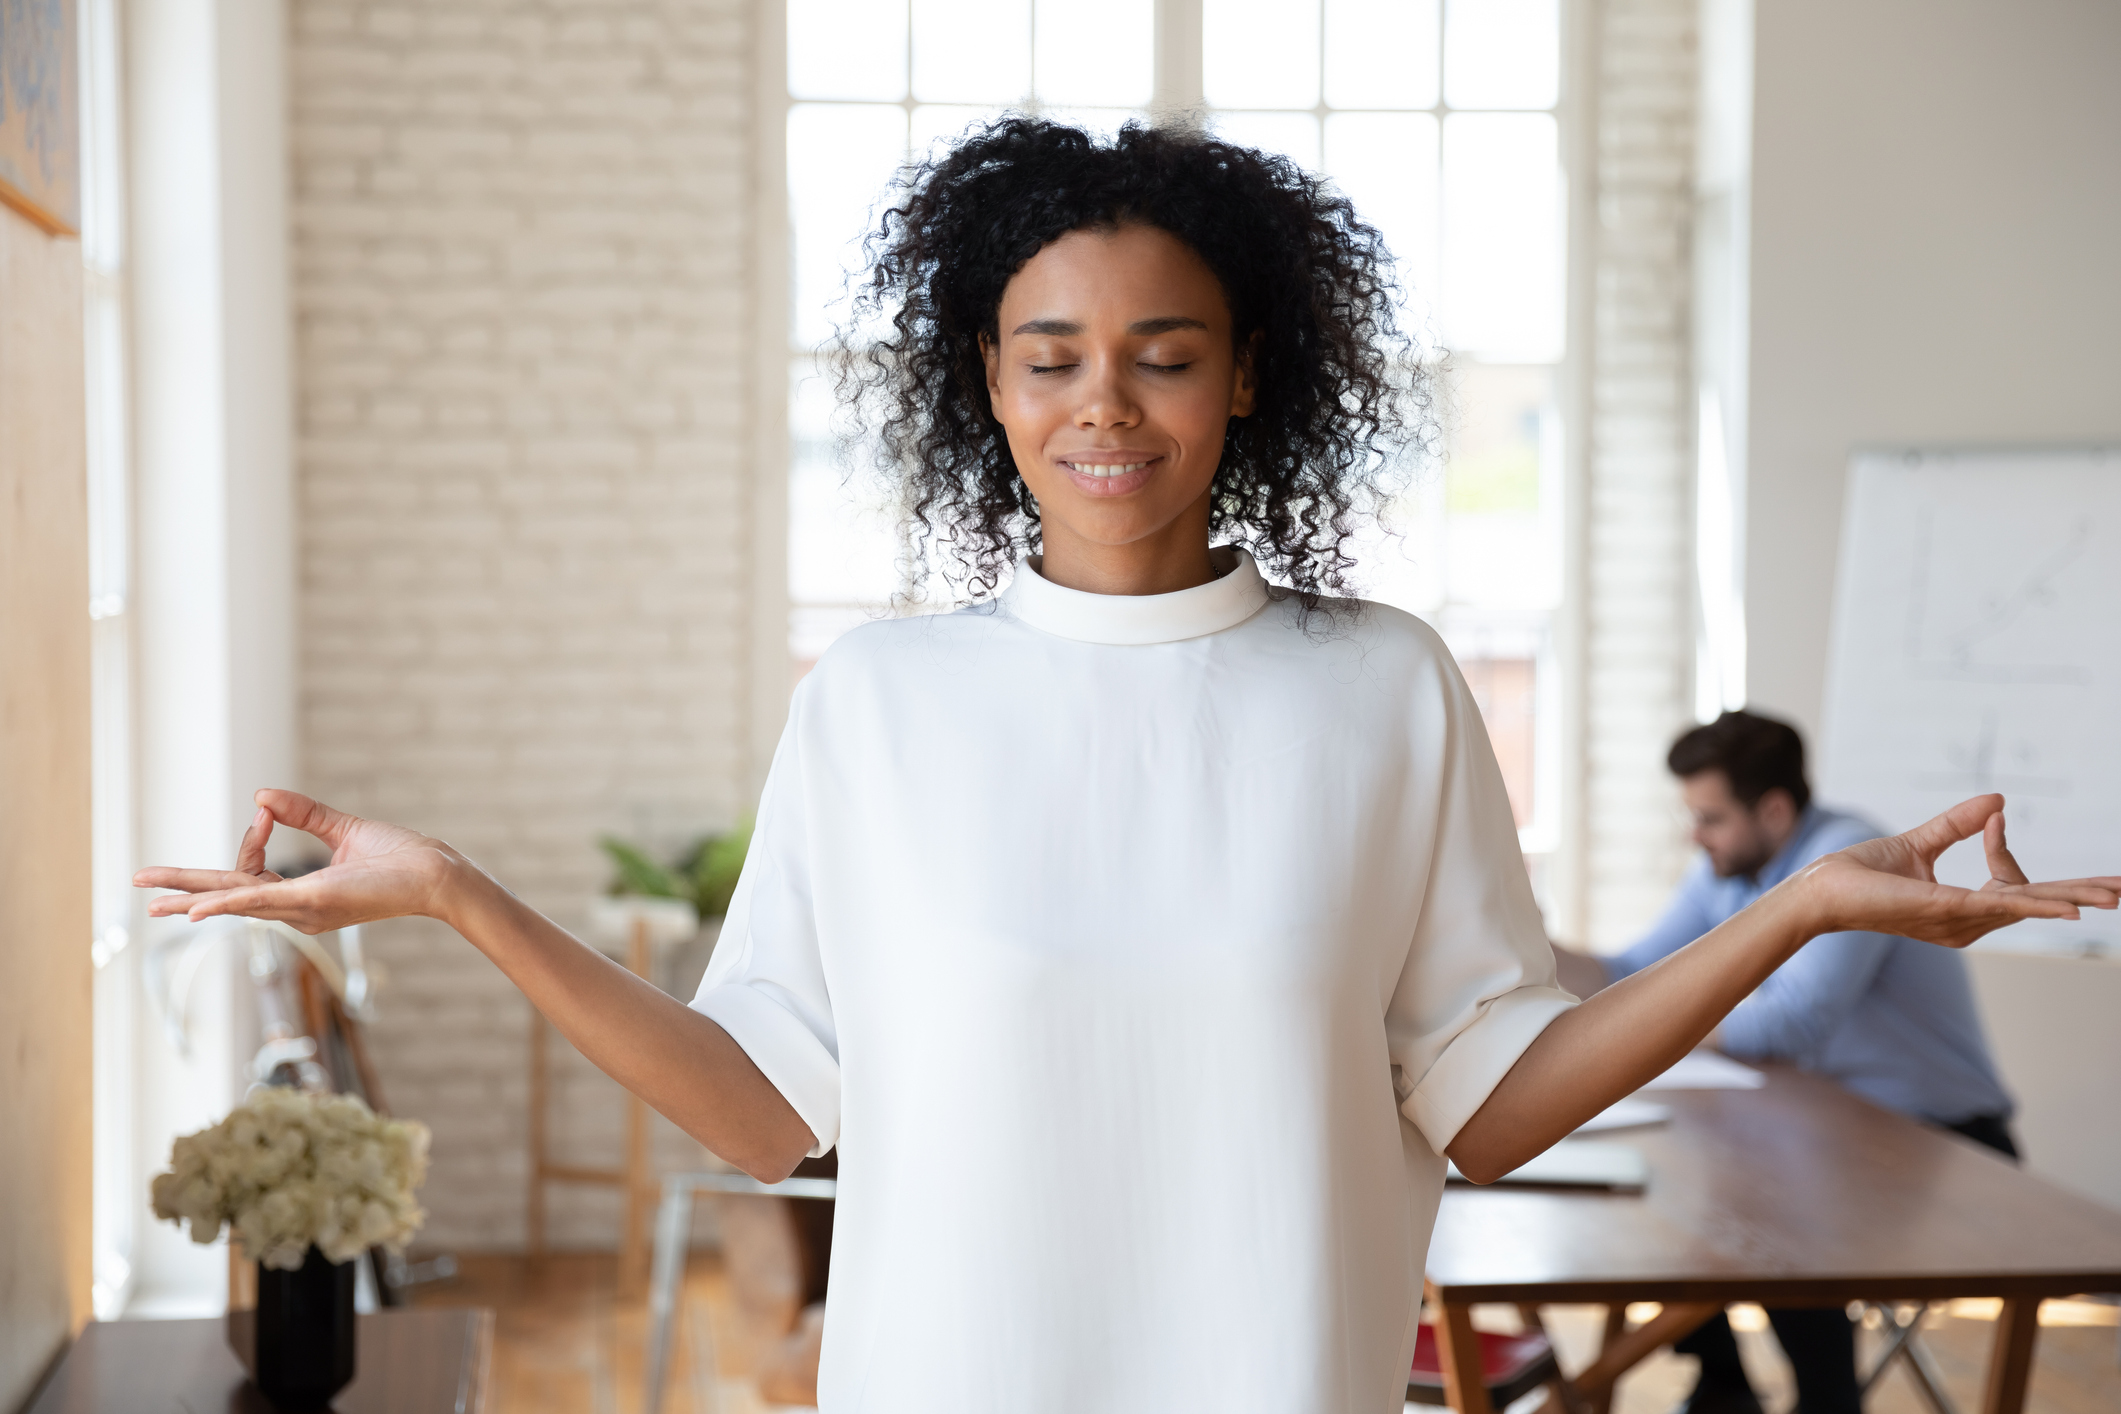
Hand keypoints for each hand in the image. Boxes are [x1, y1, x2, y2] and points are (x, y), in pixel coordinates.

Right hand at [135, 790, 470, 934]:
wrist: (434, 873)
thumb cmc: (398, 859)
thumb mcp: (343, 829)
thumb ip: (303, 814)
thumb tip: (261, 797)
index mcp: (298, 893)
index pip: (248, 872)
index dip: (250, 839)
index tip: (266, 811)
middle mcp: (295, 908)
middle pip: (225, 895)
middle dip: (182, 889)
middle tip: (138, 884)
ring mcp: (302, 909)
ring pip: (235, 901)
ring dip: (192, 897)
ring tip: (153, 901)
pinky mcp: (315, 901)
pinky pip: (262, 901)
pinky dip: (229, 902)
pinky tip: (197, 908)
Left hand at [1795, 794, 2119, 947]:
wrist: (1820, 888)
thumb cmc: (1861, 873)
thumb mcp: (1920, 843)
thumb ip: (1958, 825)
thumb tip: (1998, 800)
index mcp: (1964, 908)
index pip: (2013, 883)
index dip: (2006, 848)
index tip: (1992, 817)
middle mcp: (1967, 922)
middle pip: (2037, 904)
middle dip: (2082, 894)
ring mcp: (1959, 919)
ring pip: (2027, 905)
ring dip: (2072, 896)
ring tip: (2113, 894)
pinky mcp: (1945, 909)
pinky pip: (2000, 906)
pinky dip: (2035, 903)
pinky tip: (2067, 907)